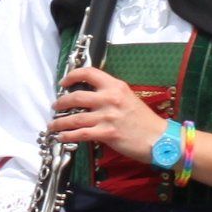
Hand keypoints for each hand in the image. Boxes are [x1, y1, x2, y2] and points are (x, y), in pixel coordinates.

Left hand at [50, 65, 168, 162]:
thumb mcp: (128, 98)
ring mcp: (107, 116)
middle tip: (55, 106)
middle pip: (76, 96)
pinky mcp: (107, 133)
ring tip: (52, 124)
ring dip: (59, 122)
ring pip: (74, 118)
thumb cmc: (143, 119)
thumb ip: (109, 94)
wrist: (158, 138)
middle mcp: (110, 98)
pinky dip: (67, 135)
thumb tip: (89, 96)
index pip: (89, 73)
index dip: (72, 76)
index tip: (63, 82)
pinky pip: (81, 134)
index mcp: (116, 86)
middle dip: (60, 102)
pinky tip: (61, 136)